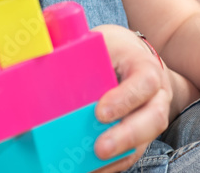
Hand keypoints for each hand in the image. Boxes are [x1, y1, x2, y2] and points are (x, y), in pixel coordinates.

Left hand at [87, 24, 172, 171]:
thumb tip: (43, 53)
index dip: (125, 99)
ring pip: (145, 141)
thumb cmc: (114, 48)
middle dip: (126, 137)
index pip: (144, 82)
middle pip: (153, 119)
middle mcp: (156, 95)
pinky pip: (132, 153)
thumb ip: (79, 47)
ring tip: (92, 165)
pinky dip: (113, 164)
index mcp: (145, 66)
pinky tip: (92, 169)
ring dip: (119, 155)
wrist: (135, 56)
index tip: (100, 112)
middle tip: (99, 149)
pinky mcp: (142, 134)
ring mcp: (152, 116)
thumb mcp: (101, 40)